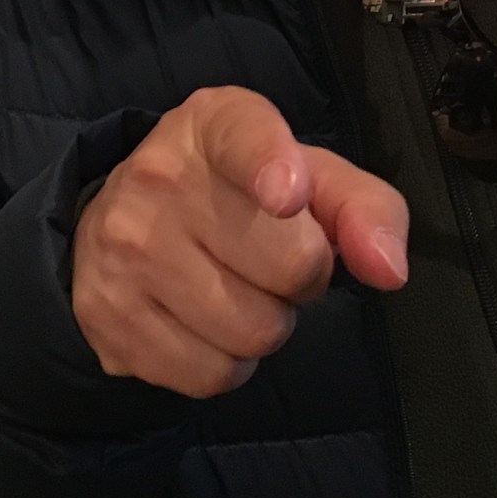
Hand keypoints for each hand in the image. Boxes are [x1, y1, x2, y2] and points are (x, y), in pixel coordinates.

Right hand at [71, 86, 409, 397]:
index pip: (245, 137)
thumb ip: (362, 208)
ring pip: (254, 330)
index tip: (287, 194)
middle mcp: (158, 175)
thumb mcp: (306, 176)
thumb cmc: (236, 195)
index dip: (272, 165)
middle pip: (289, 263)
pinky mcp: (108, 316)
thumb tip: (389, 269)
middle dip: (303, 275)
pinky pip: (211, 374)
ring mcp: (124, 248)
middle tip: (273, 258)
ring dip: (267, 325)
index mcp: (214, 122)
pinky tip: (205, 323)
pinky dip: (227, 364)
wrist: (121, 227)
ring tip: (238, 287)